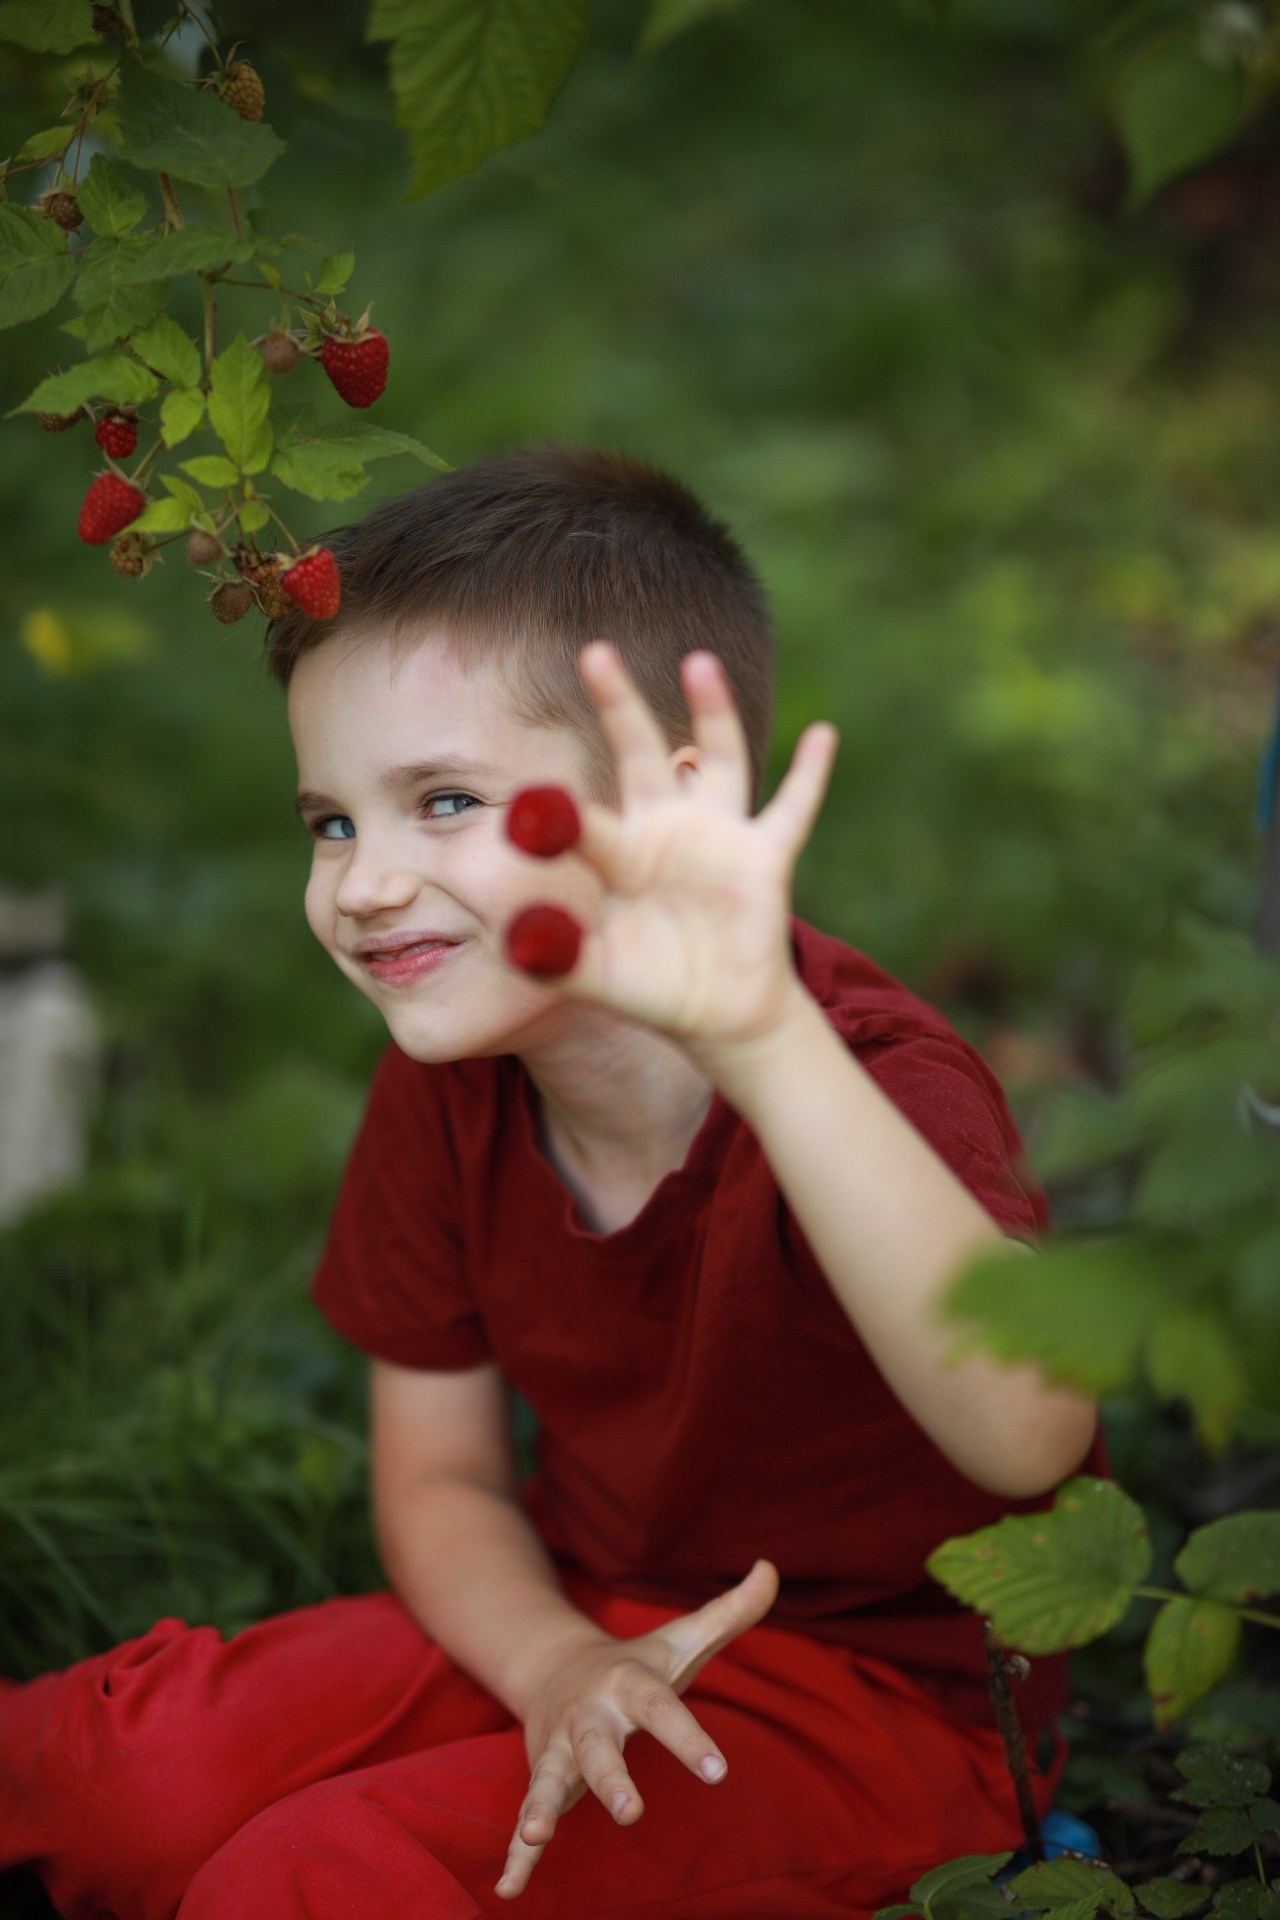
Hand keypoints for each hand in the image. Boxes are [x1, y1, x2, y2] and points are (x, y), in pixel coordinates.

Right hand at [495, 1558, 779, 1899]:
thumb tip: (771, 1567)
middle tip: (632, 1812)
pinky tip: (509, 1890)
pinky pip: (526, 1818)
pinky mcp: (543, 1777)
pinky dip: (516, 1855)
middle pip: (598, 1748)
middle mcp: (590, 1717)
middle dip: (611, 1779)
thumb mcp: (682, 1636)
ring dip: (539, 1807)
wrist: (555, 1663)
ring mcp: (560, 1748)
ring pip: (547, 1778)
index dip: (690, 1741)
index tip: (720, 1774)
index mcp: (628, 1685)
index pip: (663, 1711)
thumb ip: (731, 1611)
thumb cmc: (637, 1662)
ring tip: (535, 1836)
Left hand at [509, 643, 838, 1066]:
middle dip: (618, 703)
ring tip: (699, 663)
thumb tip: (508, 939)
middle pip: (639, 752)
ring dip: (713, 711)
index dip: (558, 812)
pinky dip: (810, 774)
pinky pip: (792, 809)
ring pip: (717, 759)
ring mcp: (719, 836)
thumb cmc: (650, 988)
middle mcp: (667, 829)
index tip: (527, 792)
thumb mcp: (594, 974)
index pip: (583, 819)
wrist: (717, 1015)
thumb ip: (554, 956)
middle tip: (592, 651)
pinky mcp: (764, 857)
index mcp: (621, 851)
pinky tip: (823, 734)